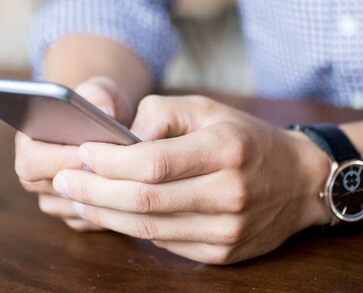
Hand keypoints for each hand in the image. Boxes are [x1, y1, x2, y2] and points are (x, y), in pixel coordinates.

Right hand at [15, 76, 133, 230]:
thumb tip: (104, 112)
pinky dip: (108, 208)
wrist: (109, 122)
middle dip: (85, 180)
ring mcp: (52, 197)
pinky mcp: (73, 213)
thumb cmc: (98, 103)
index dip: (59, 159)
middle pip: (51, 190)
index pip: (31, 160)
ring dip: (100, 196)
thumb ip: (98, 95)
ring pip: (72, 208)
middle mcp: (35, 174)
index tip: (88, 153)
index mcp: (29, 141)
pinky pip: (88, 219)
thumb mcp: (99, 90)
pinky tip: (128, 190)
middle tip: (115, 169)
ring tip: (126, 177)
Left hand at [51, 95, 330, 263]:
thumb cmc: (246, 139)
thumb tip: (121, 136)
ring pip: (149, 228)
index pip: (153, 163)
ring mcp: (227, 230)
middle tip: (63, 181)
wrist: (300, 181)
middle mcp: (229, 193)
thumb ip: (162, 112)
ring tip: (76, 199)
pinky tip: (110, 215)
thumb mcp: (209, 109)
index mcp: (226, 150)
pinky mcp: (222, 253)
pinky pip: (165, 244)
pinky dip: (131, 230)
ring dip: (104, 214)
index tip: (81, 153)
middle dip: (94, 191)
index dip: (109, 162)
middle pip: (144, 201)